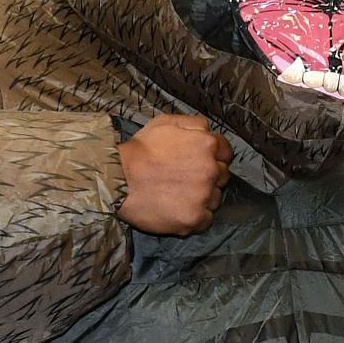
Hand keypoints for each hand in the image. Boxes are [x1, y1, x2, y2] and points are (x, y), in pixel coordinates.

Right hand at [116, 114, 231, 234]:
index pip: (226, 152)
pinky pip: (206, 219)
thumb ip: (194, 124)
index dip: (214, 157)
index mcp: (207, 144)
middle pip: (222, 176)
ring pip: (215, 198)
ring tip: (178, 195)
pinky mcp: (195, 218)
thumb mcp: (166, 123)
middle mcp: (211, 170)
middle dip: (209, 176)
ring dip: (203, 197)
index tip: (199, 162)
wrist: (117, 180)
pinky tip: (178, 209)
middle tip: (185, 179)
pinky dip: (196, 216)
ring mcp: (205, 196)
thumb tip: (208, 131)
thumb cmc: (140, 150)